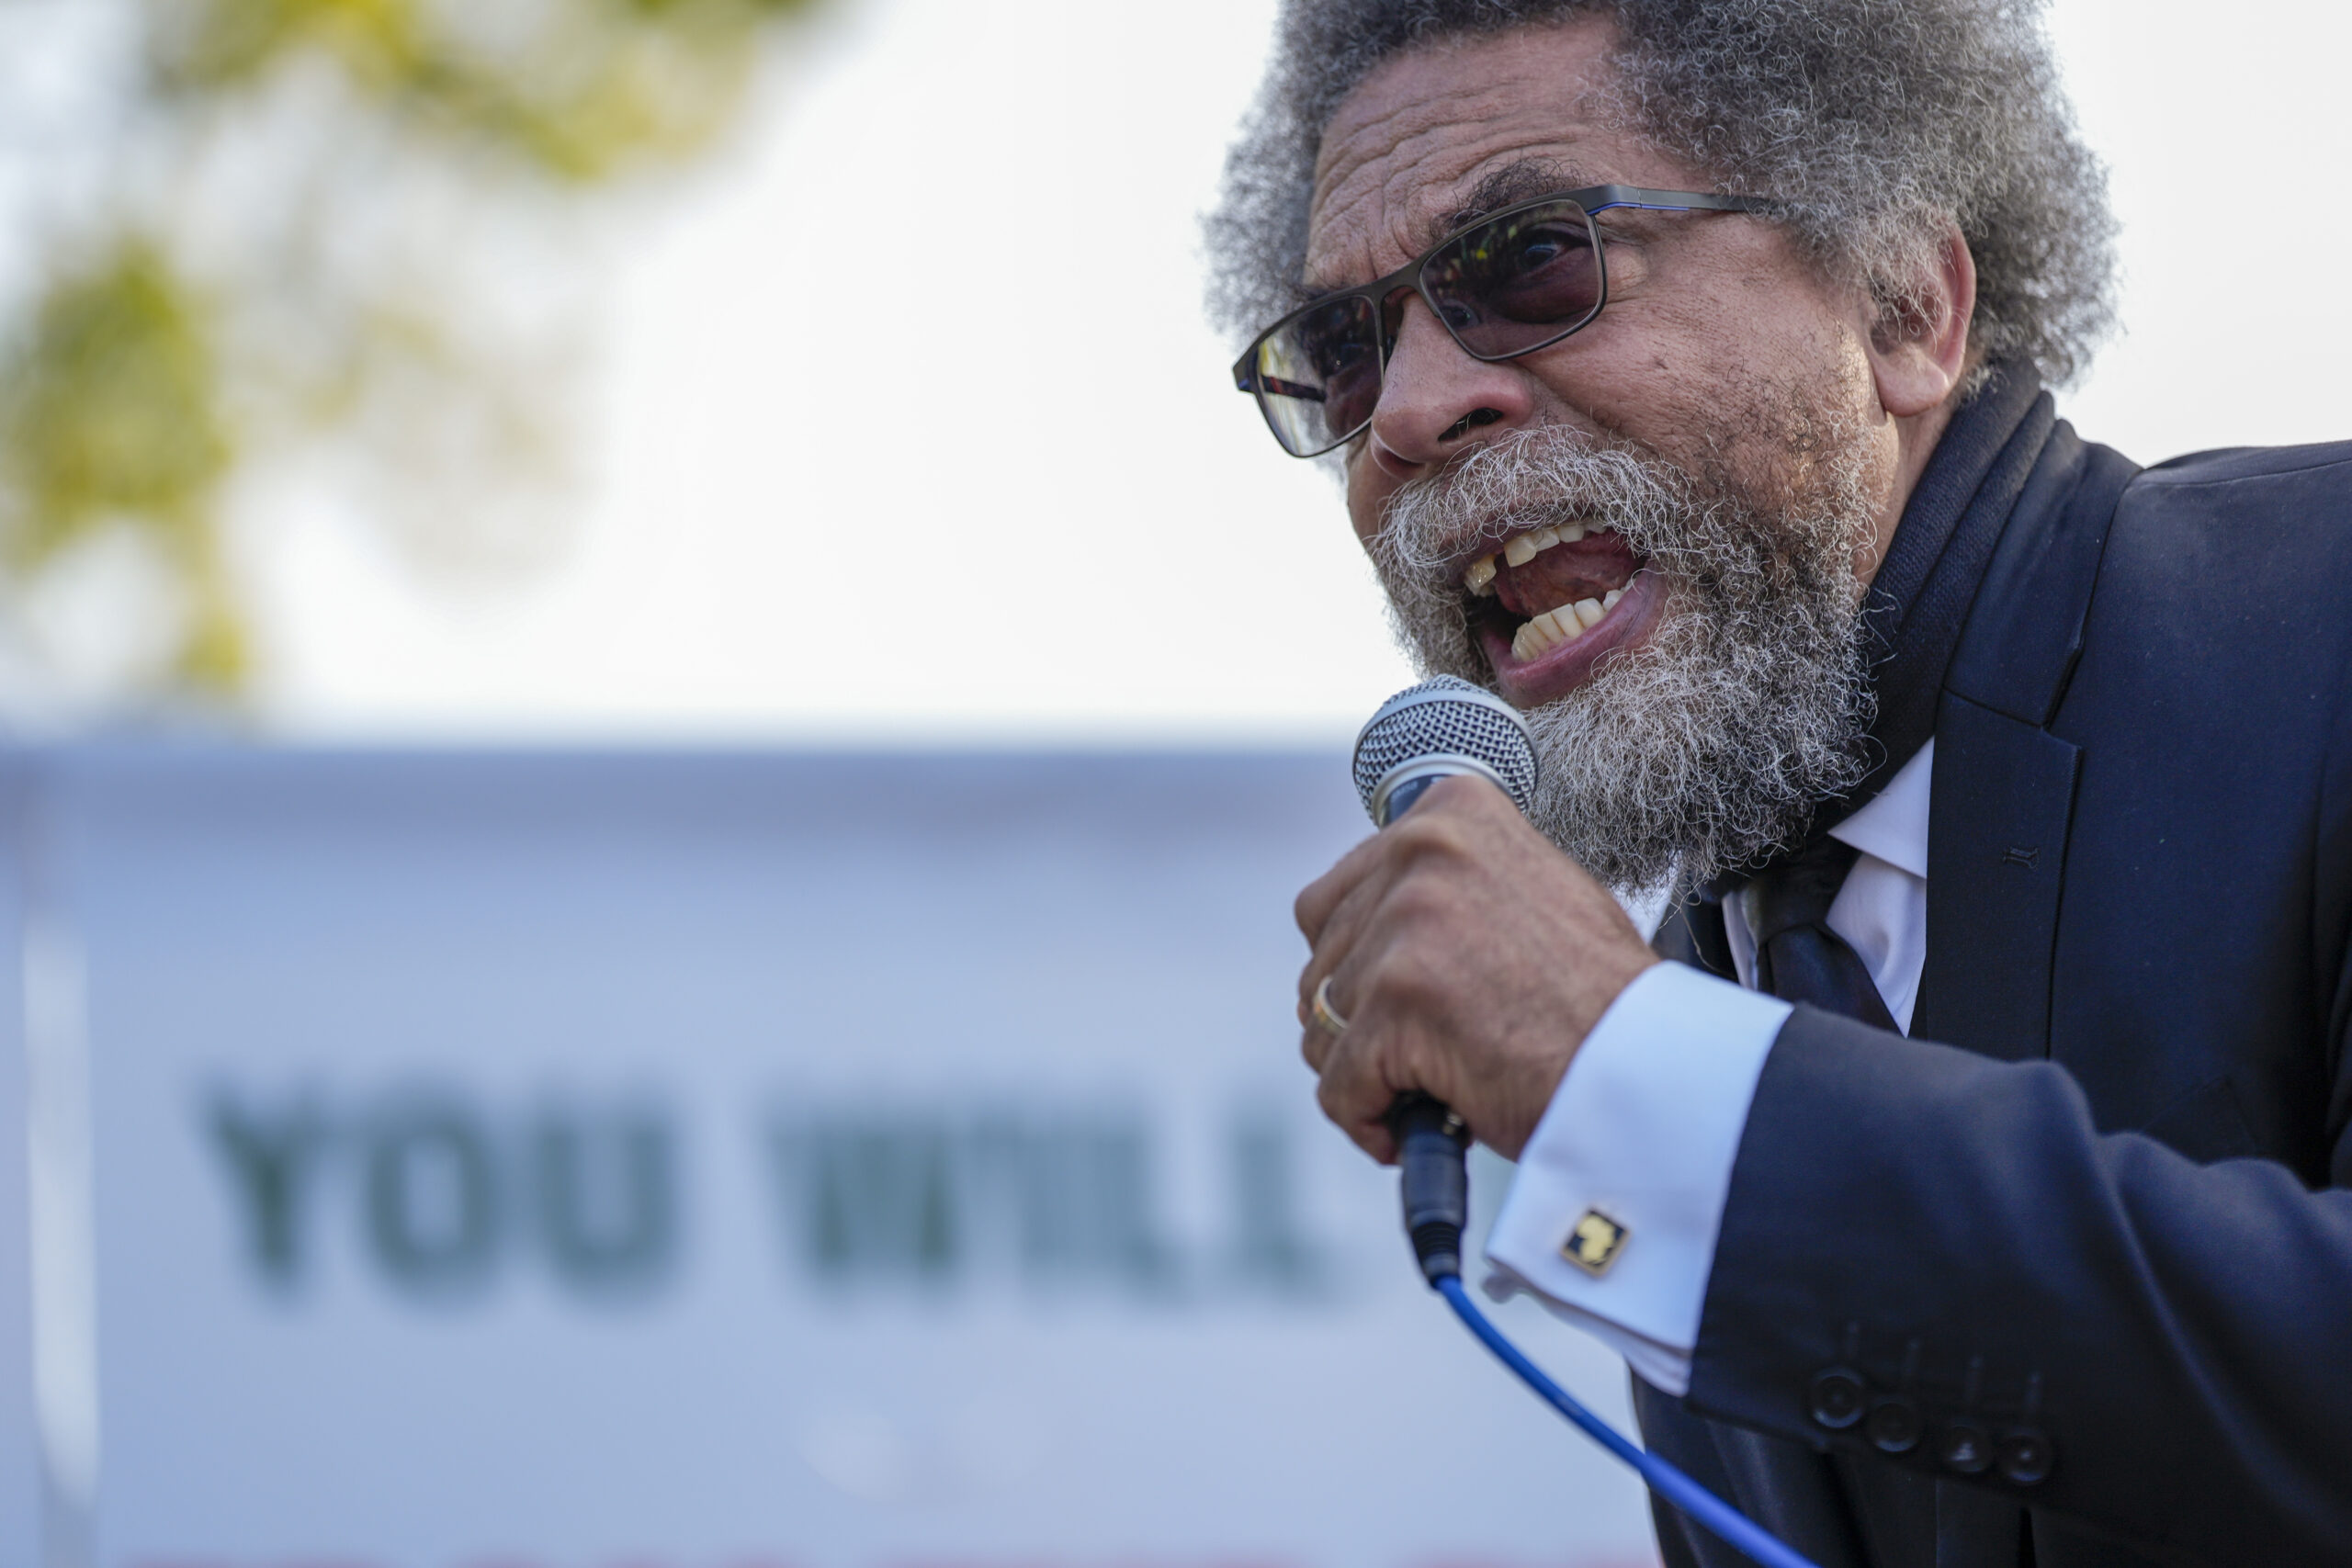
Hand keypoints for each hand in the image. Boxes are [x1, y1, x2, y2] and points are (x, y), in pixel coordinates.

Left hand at [1295, 774, 1658, 1162]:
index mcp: (1451, 813)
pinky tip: (1410, 1129)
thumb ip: (1448, 886)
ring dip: (1365, 1070)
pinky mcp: (1395, 1001)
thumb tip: (1367, 921)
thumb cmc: (1598, 1002)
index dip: (1362, 967)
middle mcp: (1423, 852)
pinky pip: (1337, 1083)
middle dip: (1359, 1020)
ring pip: (1323, 1022)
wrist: (1649, 1068)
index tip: (1407, 1002)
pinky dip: (1365, 1117)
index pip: (1335, 898)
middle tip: (1422, 1054)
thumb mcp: (1528, 893)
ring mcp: (1405, 925)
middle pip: (1322, 960)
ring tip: (1431, 1086)